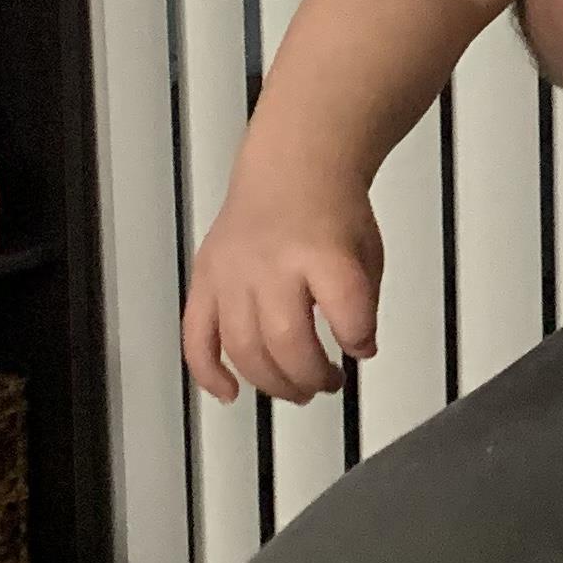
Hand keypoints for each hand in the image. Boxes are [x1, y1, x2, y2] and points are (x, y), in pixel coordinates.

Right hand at [184, 180, 382, 403]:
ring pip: (242, 347)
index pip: (345, 311)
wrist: (292, 168)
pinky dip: (208, 372)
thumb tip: (358, 350)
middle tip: (328, 383)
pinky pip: (195, 336)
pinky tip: (230, 394)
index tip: (362, 347)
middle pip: (286, 340)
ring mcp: (232, 273)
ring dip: (272, 382)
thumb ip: (364, 302)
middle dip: (312, 375)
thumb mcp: (368, 251)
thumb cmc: (332, 210)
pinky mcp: (204, 278)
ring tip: (298, 390)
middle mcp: (271, 263)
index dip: (358, 339)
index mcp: (322, 252)